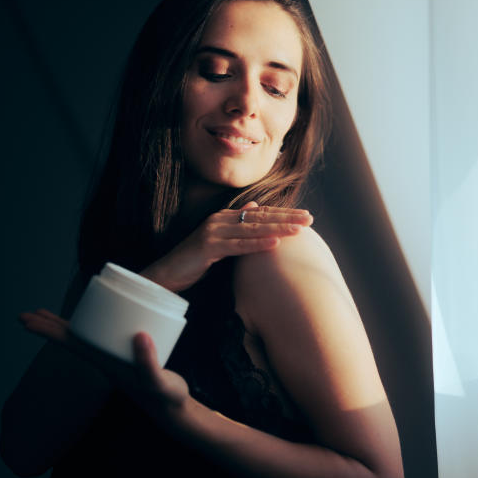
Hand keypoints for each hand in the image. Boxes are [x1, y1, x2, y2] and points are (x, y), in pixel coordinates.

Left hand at [19, 309, 189, 425]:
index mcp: (105, 363)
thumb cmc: (165, 397)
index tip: (27, 319)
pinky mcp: (124, 355)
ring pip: (82, 338)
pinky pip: (100, 336)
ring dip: (64, 327)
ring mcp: (113, 358)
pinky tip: (93, 319)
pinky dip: (91, 325)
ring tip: (47, 315)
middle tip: (27, 313)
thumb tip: (139, 335)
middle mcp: (104, 360)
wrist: (172, 410)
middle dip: (48, 327)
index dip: (48, 330)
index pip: (70, 343)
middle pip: (70, 340)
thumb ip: (149, 362)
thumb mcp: (158, 382)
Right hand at [141, 201, 311, 291]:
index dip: (283, 213)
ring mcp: (214, 232)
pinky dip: (257, 245)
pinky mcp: (209, 247)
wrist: (168, 272)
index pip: (260, 213)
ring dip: (277, 229)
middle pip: (260, 217)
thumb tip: (255, 205)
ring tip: (298, 230)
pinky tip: (274, 244)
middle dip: (287, 218)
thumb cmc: (195, 258)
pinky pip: (238, 246)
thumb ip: (238, 222)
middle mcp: (221, 220)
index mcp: (226, 217)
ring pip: (252, 229)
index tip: (305, 215)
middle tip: (309, 219)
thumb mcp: (220, 238)